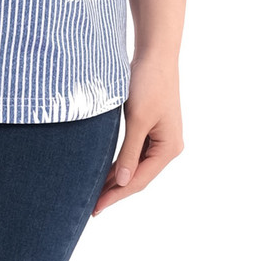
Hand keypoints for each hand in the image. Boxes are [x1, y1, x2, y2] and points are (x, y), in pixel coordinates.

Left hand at [93, 55, 183, 214]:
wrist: (155, 52)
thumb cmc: (148, 82)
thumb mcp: (137, 118)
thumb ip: (129, 151)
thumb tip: (122, 182)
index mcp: (168, 148)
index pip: (138, 180)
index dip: (116, 194)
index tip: (96, 207)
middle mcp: (168, 146)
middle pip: (138, 175)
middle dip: (116, 189)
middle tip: (91, 206)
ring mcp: (161, 137)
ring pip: (136, 164)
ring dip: (117, 176)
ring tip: (95, 191)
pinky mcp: (152, 126)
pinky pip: (135, 151)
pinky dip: (121, 161)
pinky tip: (106, 168)